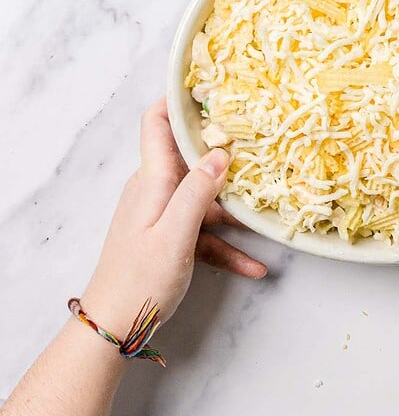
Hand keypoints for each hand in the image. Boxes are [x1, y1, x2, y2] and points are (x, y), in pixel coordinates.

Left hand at [81, 98, 266, 338]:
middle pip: (191, 157)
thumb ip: (198, 190)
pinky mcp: (171, 239)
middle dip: (224, 150)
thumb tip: (221, 151)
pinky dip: (227, 245)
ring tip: (268, 206)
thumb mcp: (175, 234)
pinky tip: (256, 265)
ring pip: (204, 198)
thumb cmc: (139, 279)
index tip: (212, 87)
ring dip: (234, 207)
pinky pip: (204, 233)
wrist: (112, 328)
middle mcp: (156, 189)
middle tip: (259, 139)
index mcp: (152, 179)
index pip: (157, 123)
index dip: (178, 99)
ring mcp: (164, 214)